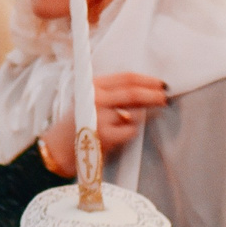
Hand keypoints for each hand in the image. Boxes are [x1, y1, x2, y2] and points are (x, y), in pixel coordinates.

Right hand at [38, 74, 167, 173]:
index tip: (161, 84)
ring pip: (134, 113)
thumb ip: (114, 93)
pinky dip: (130, 133)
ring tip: (131, 122)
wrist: (60, 148)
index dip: (147, 80)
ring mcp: (100, 116)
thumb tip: (148, 89)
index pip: (127, 78)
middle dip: (154, 95)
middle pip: (133, 93)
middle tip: (166, 98)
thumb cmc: (81, 124)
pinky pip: (130, 131)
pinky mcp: (105, 135)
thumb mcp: (92, 100)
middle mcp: (95, 98)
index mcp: (93, 86)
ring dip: (141, 117)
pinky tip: (118, 136)